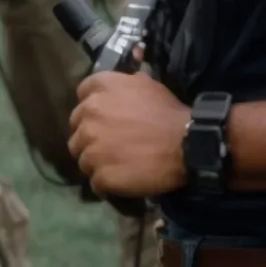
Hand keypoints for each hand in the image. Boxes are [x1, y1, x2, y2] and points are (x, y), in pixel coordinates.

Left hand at [68, 69, 189, 197]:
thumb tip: (125, 81)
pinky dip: (107, 185)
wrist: (188, 144)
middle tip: (111, 146)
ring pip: (82, 158)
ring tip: (117, 167)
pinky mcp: (100, 174)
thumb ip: (126, 83)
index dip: (93, 108)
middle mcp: (89, 114)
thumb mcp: (148, 85)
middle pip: (77, 130)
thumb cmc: (169, 113)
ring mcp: (92, 146)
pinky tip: (122, 182)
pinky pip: (95, 182)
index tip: (105, 118)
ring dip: (96, 163)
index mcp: (100, 88)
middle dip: (91, 138)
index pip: (82, 95)